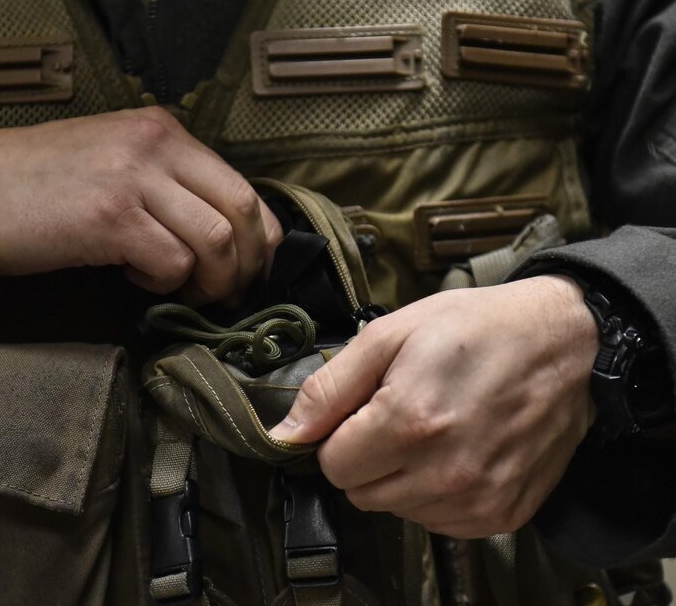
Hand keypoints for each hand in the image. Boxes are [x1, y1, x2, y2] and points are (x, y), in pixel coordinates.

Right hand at [0, 107, 282, 303]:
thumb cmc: (36, 182)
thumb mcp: (112, 158)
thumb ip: (165, 179)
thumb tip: (218, 230)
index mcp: (161, 129)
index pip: (242, 186)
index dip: (257, 239)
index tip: (247, 271)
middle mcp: (155, 144)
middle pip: (240, 212)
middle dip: (245, 266)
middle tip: (225, 294)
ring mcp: (133, 179)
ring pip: (214, 241)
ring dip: (207, 281)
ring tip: (180, 291)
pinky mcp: (109, 218)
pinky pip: (171, 264)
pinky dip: (164, 285)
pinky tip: (135, 280)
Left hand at [269, 276, 597, 537]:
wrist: (564, 342)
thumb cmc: (476, 329)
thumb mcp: (390, 334)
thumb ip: (330, 388)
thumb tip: (285, 433)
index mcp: (409, 422)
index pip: (332, 464)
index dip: (340, 434)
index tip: (364, 409)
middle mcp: (444, 471)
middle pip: (360, 492)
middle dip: (366, 455)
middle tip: (400, 413)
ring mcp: (477, 499)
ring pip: (397, 509)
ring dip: (402, 476)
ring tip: (435, 427)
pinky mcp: (503, 514)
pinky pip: (440, 522)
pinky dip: (438, 492)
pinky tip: (458, 450)